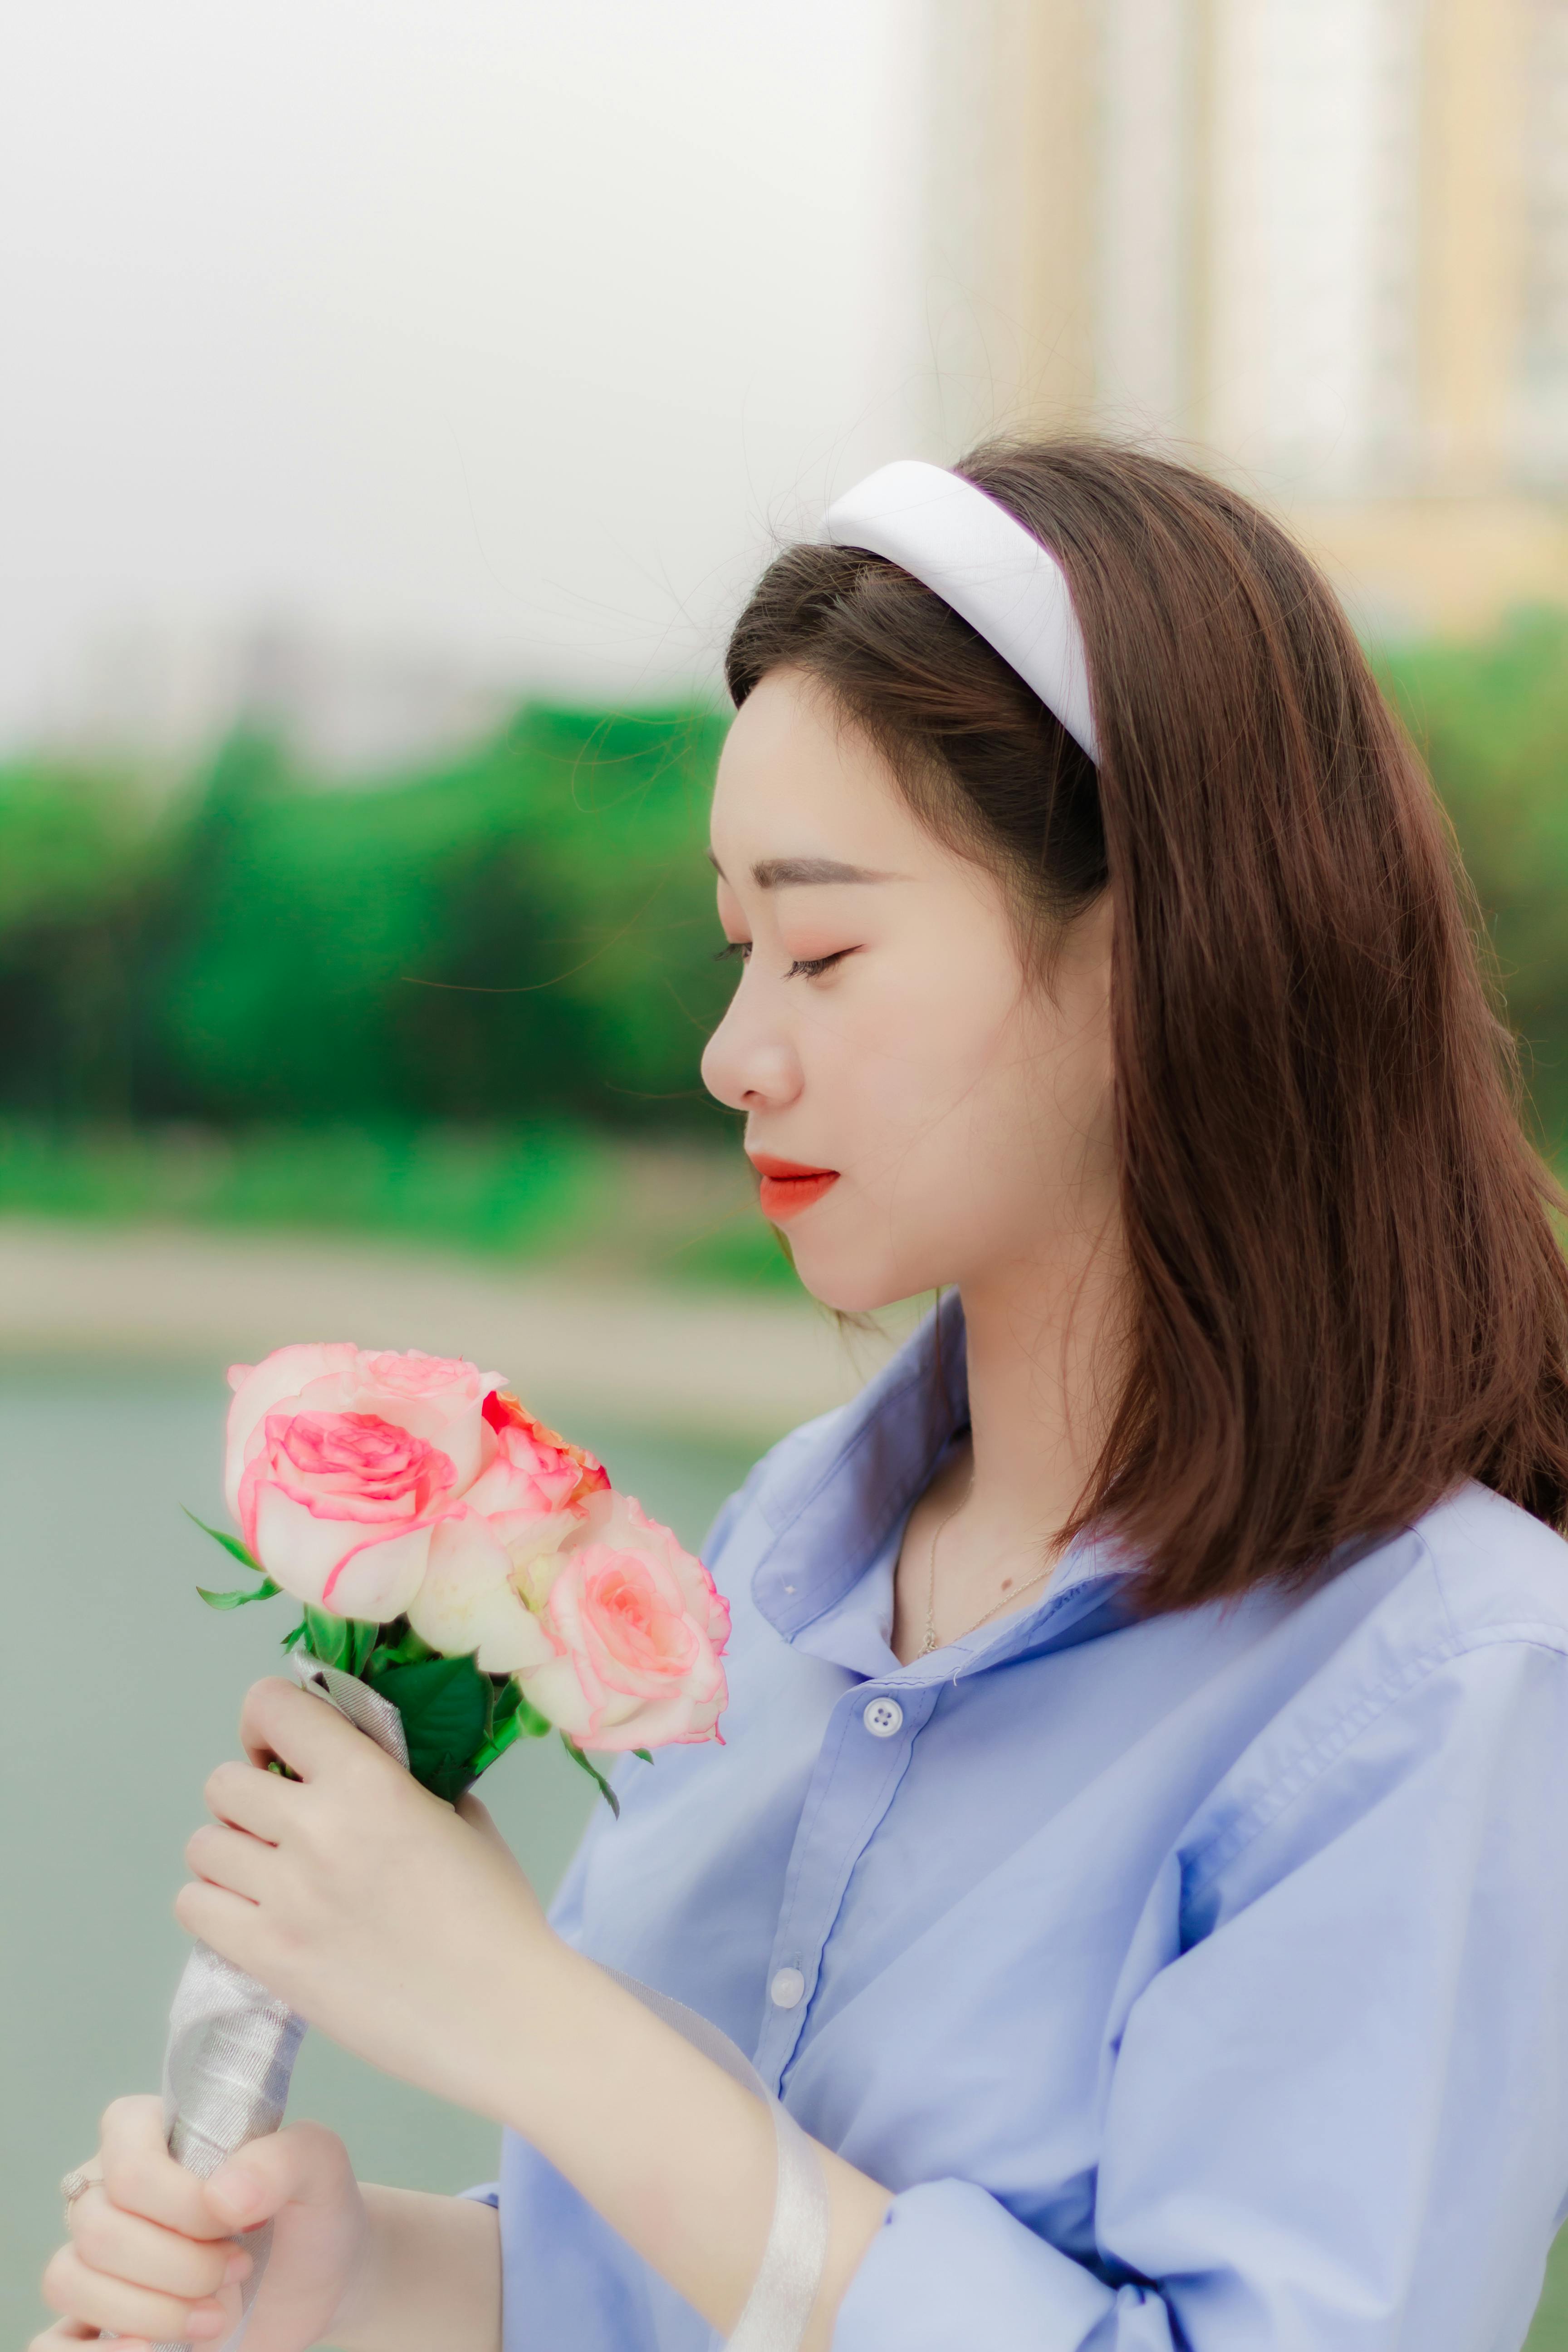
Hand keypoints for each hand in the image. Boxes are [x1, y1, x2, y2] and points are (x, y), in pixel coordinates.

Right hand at [35, 2094, 365, 2351]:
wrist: (321, 2275)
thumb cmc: (312, 2207)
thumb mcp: (320, 2166)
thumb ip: (283, 2160)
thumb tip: (223, 2194)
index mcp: (155, 2134)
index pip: (126, 2159)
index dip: (178, 2202)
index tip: (236, 2220)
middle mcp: (113, 2189)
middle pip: (97, 2228)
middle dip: (178, 2265)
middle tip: (238, 2269)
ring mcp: (102, 2259)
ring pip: (69, 2278)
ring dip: (149, 2311)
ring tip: (215, 2317)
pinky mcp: (101, 2319)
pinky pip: (48, 2342)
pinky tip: (148, 2351)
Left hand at [177, 1677, 560, 2115]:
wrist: (502, 2013)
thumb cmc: (496, 1916)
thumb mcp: (461, 1820)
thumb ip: (404, 1786)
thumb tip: (364, 1778)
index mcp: (368, 1782)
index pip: (272, 1708)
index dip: (268, 1721)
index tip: (284, 1750)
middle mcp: (315, 1829)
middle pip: (224, 1783)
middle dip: (250, 1797)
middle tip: (284, 1825)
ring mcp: (285, 1897)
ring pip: (202, 1845)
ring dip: (232, 1853)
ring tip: (270, 1876)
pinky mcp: (269, 1958)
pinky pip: (193, 1907)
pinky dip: (215, 1905)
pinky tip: (257, 1915)